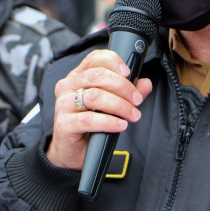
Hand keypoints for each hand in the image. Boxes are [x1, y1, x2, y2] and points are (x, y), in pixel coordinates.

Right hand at [47, 49, 152, 169]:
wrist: (73, 152)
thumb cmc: (91, 124)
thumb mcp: (111, 105)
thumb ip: (128, 93)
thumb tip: (146, 83)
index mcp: (78, 76)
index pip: (94, 58)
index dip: (113, 61)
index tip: (129, 72)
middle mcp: (68, 86)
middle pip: (97, 76)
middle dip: (123, 87)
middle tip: (137, 99)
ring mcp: (63, 104)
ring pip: (95, 96)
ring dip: (119, 105)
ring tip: (133, 114)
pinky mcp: (64, 123)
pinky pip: (89, 119)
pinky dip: (109, 121)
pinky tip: (121, 124)